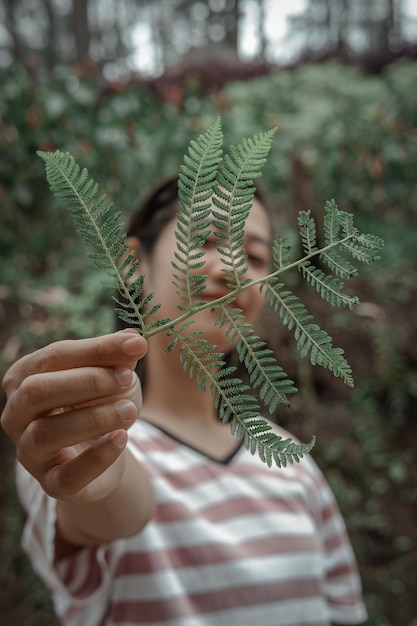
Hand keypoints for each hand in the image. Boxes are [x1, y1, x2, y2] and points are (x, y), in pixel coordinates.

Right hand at [1, 329, 146, 502]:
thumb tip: (133, 340)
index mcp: (25, 377)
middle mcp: (16, 414)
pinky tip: (121, 439)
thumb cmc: (100, 404)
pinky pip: (66, 476)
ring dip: (93, 418)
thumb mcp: (113, 377)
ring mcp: (29, 452)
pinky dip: (97, 457)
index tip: (136, 345)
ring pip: (45, 434)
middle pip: (37, 391)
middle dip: (87, 381)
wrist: (104, 453)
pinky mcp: (50, 484)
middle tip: (128, 378)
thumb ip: (118, 359)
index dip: (96, 350)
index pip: (54, 356)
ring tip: (130, 409)